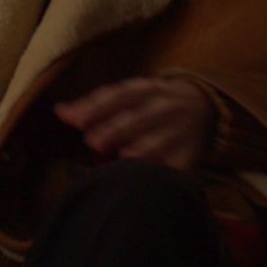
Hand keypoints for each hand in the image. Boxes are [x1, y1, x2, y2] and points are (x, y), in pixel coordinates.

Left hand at [54, 76, 215, 171]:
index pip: (116, 96)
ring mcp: (177, 129)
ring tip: (124, 157)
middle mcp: (161, 106)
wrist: (207, 106)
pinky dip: (165, 170)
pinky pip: (178, 163)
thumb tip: (60, 111)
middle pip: (135, 118)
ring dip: (140, 150)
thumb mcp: (129, 95)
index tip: (75, 120)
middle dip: (115, 129)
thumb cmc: (153, 102)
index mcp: (142, 89)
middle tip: (94, 141)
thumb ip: (95, 105)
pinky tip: (151, 177)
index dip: (95, 107)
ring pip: (158, 140)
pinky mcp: (191, 152)